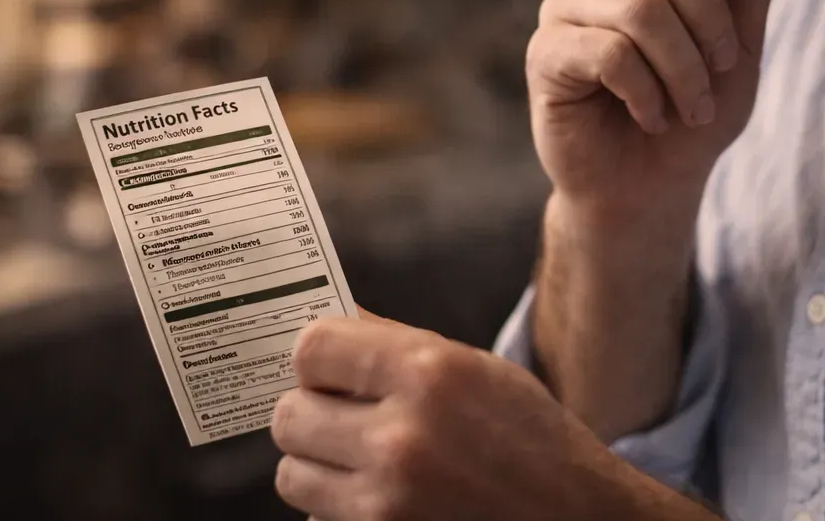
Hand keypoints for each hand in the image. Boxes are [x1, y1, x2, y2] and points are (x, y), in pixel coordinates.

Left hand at [271, 313, 707, 520]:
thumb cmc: (534, 444)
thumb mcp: (480, 373)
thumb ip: (402, 347)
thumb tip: (338, 323)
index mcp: (431, 374)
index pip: (312, 348)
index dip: (317, 358)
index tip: (330, 369)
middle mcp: (401, 437)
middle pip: (290, 414)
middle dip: (314, 415)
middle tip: (347, 420)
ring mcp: (386, 502)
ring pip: (291, 474)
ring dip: (319, 467)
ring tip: (365, 464)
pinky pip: (316, 518)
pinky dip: (337, 509)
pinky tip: (382, 499)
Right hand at [527, 0, 810, 226]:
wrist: (651, 188)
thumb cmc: (694, 110)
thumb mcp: (740, 38)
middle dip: (707, 15)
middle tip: (722, 67)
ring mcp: (563, 10)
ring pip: (639, 9)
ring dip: (683, 68)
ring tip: (690, 106)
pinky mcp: (545, 54)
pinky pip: (609, 53)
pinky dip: (647, 92)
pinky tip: (652, 115)